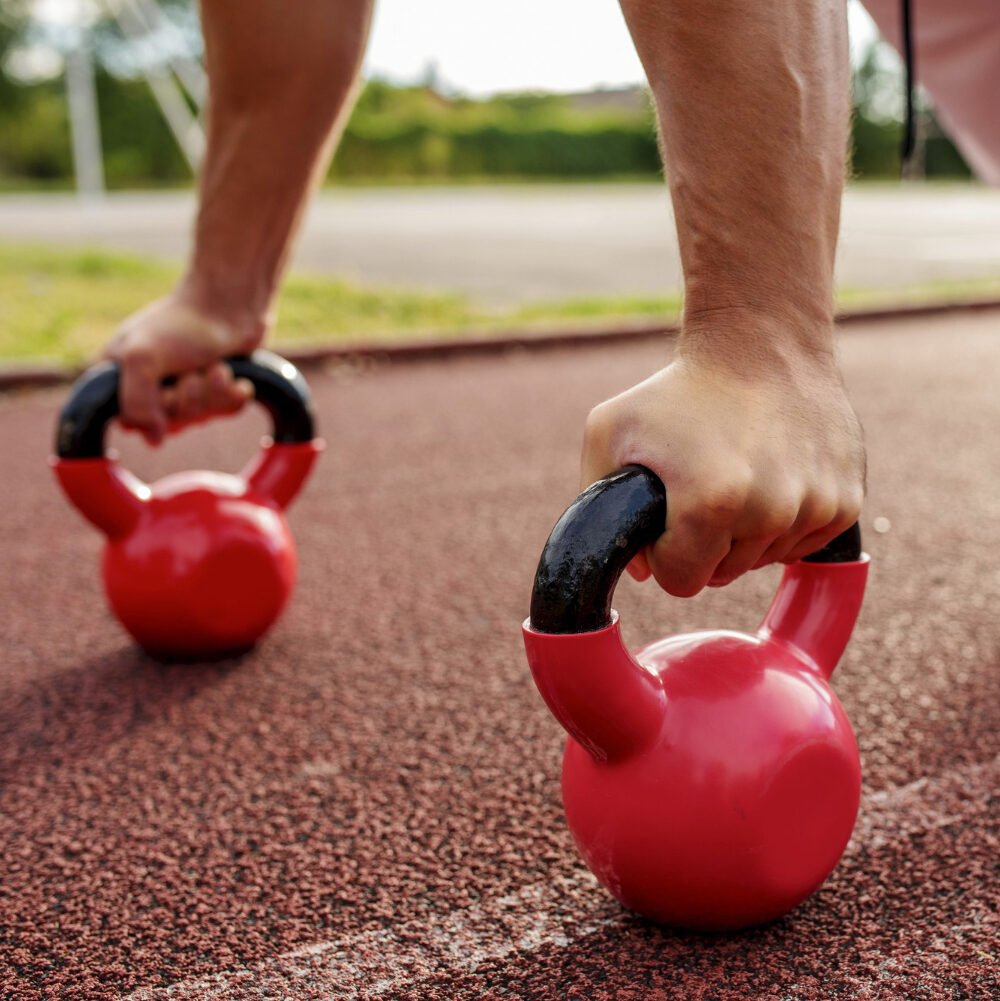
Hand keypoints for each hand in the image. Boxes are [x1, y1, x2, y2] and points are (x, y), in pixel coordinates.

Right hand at [104, 289, 266, 443]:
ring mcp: (186, 387)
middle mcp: (153, 384)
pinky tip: (233, 374)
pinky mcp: (218, 389)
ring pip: (199, 418)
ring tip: (215, 365)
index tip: (161, 389)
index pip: (128, 421)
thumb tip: (154, 440)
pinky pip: (226, 412)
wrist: (232, 303)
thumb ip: (135, 404)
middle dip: (187, 398)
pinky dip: (233, 394)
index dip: (150, 411)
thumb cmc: (182, 324)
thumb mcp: (142, 358)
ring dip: (211, 391)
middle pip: (169, 425)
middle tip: (190, 370)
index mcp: (122, 374)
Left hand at [580, 336, 864, 596]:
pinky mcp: (848, 501)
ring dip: (745, 532)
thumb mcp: (609, 432)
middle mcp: (771, 510)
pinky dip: (783, 522)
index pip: (681, 581)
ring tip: (736, 473)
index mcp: (710, 503)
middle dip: (704, 543)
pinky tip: (770, 474)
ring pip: (764, 559)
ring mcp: (816, 506)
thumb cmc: (677, 389)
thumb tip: (641, 571)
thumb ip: (599, 507)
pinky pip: (803, 543)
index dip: (666, 554)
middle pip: (724, 573)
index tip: (667, 518)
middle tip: (700, 487)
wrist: (761, 343)